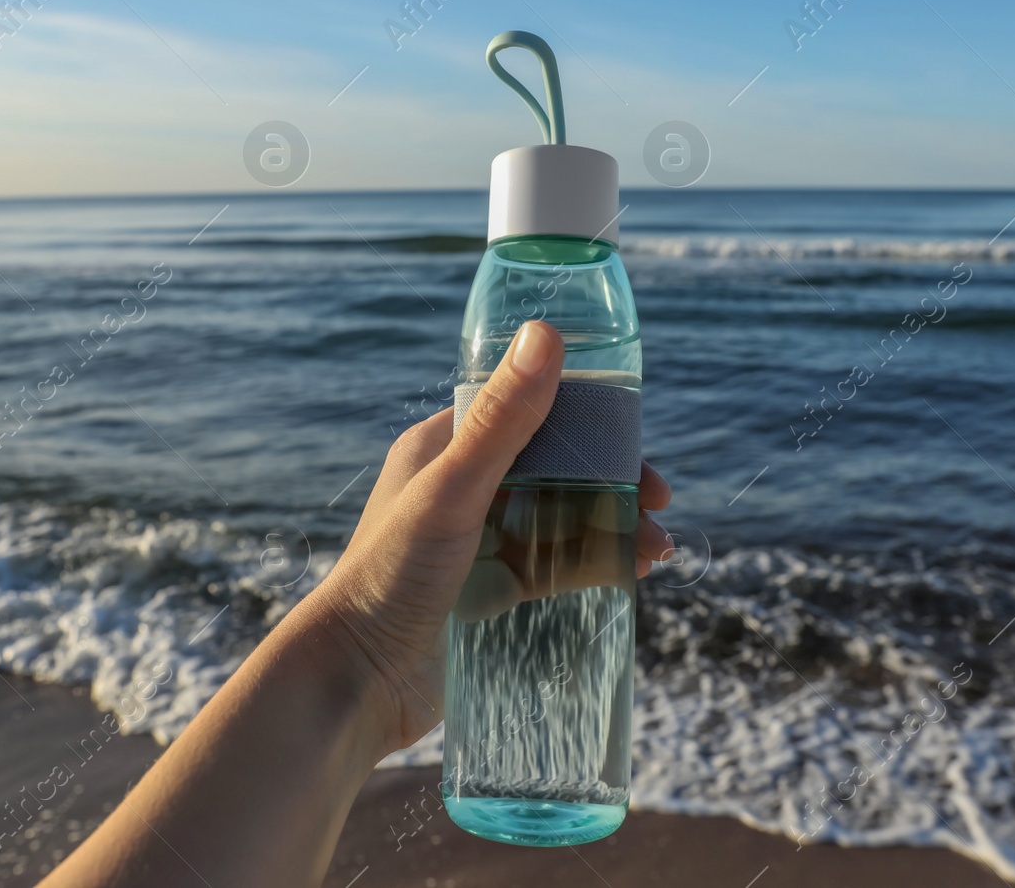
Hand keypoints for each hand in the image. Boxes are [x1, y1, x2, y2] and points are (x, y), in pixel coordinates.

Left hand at [309, 320, 672, 755]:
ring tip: (657, 549)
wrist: (356, 681)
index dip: (586, 419)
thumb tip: (547, 333)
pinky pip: (554, 566)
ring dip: (612, 524)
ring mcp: (478, 541)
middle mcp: (461, 487)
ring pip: (561, 518)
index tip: (634, 435)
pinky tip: (633, 571)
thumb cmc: (389, 573)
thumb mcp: (453, 491)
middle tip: (658, 501)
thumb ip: (503, 419)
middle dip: (610, 479)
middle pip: (554, 467)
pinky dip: (595, 562)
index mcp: (442, 447)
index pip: (527, 411)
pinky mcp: (491, 592)